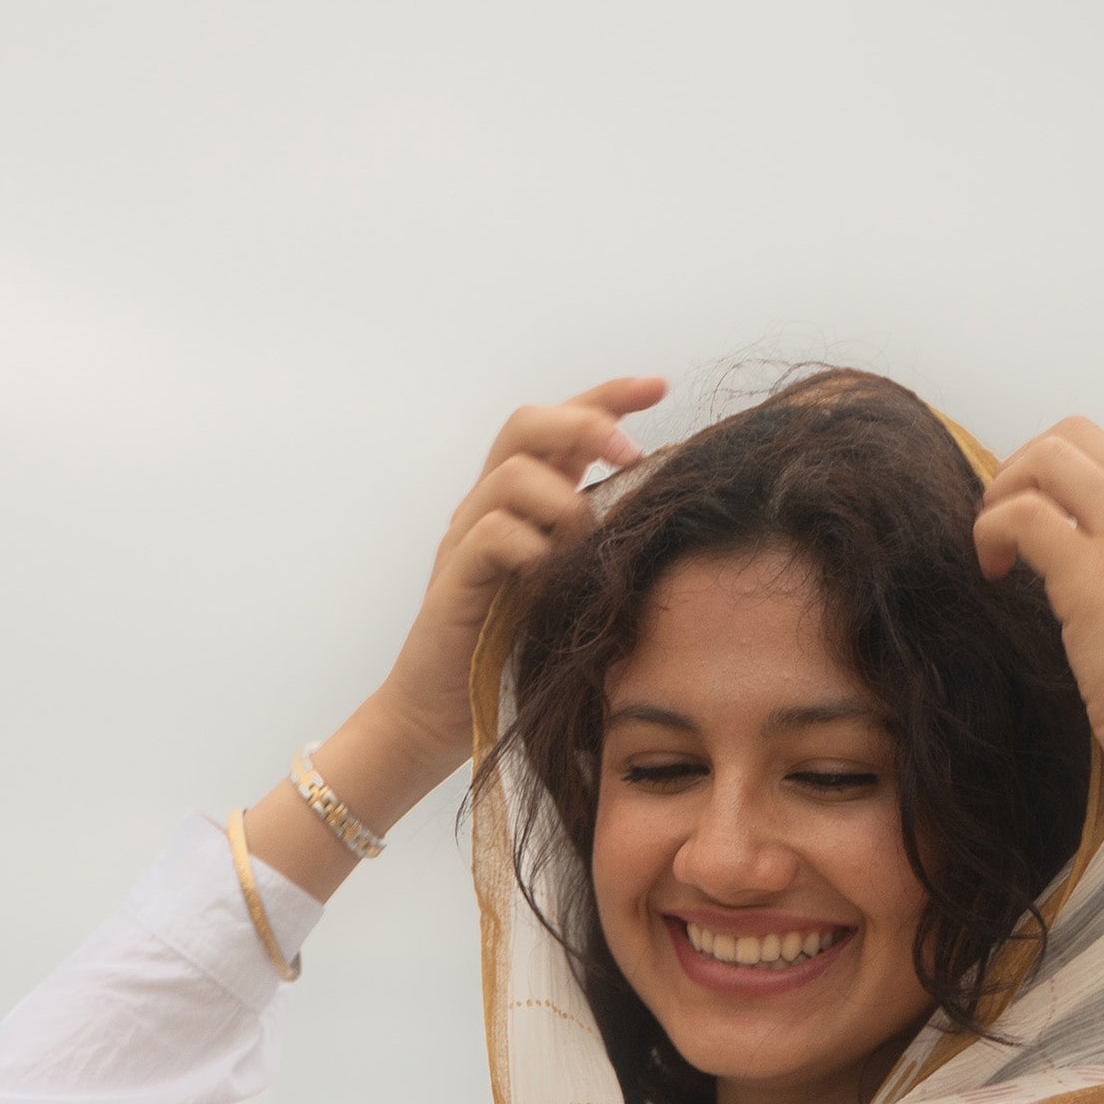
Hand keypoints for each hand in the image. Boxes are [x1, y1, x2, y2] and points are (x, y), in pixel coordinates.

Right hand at [373, 376, 669, 779]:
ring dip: (562, 501)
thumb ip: (598, 551)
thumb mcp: (569, 591)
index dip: (609, 396)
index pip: (561, 425)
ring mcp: (466, 538)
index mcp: (523, 502)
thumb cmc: (511, 658)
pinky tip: (550, 581)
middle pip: (528, 424)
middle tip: (631, 453)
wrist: (438, 716)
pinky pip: (493, 534)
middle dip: (585, 424)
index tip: (660, 387)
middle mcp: (489, 506)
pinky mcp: (454, 577)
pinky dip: (531, 548)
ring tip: (584, 544)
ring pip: (512, 474)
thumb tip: (665, 522)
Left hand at [973, 420, 1103, 795]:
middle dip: (1020, 470)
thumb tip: (1083, 578)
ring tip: (994, 551)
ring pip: (1050, 456)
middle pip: (1076, 436)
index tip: (1033, 531)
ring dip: (1002, 493)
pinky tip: (992, 573)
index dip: (1054, 480)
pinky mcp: (1096, 576)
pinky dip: (991, 532)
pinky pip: (1023, 515)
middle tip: (1002, 529)